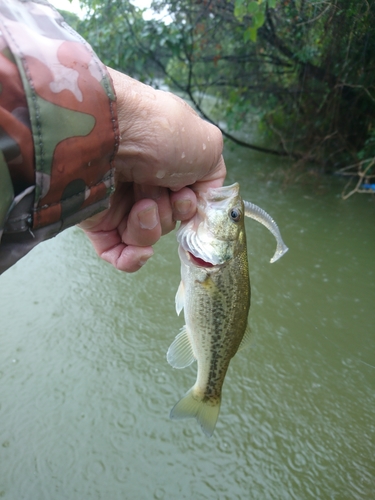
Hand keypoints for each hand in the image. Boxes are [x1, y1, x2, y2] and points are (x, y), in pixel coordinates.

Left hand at [78, 68, 225, 271]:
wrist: (110, 134)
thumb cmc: (160, 134)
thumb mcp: (208, 146)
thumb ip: (214, 176)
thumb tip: (203, 200)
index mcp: (167, 164)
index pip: (186, 200)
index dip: (190, 205)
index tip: (186, 195)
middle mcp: (143, 182)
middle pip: (168, 219)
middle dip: (170, 211)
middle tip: (162, 190)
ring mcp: (119, 202)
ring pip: (147, 237)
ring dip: (151, 226)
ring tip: (141, 204)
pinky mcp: (96, 222)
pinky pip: (118, 254)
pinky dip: (132, 258)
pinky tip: (140, 250)